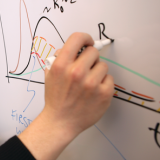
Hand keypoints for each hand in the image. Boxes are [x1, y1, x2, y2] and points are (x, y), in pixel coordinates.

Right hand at [19, 32, 113, 159]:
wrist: (60, 121)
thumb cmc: (55, 98)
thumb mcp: (50, 75)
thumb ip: (60, 59)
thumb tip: (72, 48)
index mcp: (61, 65)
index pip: (77, 38)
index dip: (84, 38)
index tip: (87, 42)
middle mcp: (76, 72)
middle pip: (93, 51)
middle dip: (89, 58)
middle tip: (85, 67)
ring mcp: (91, 83)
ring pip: (103, 65)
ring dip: (97, 71)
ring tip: (88, 82)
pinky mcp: (104, 94)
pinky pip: (109, 79)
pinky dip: (103, 83)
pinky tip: (94, 91)